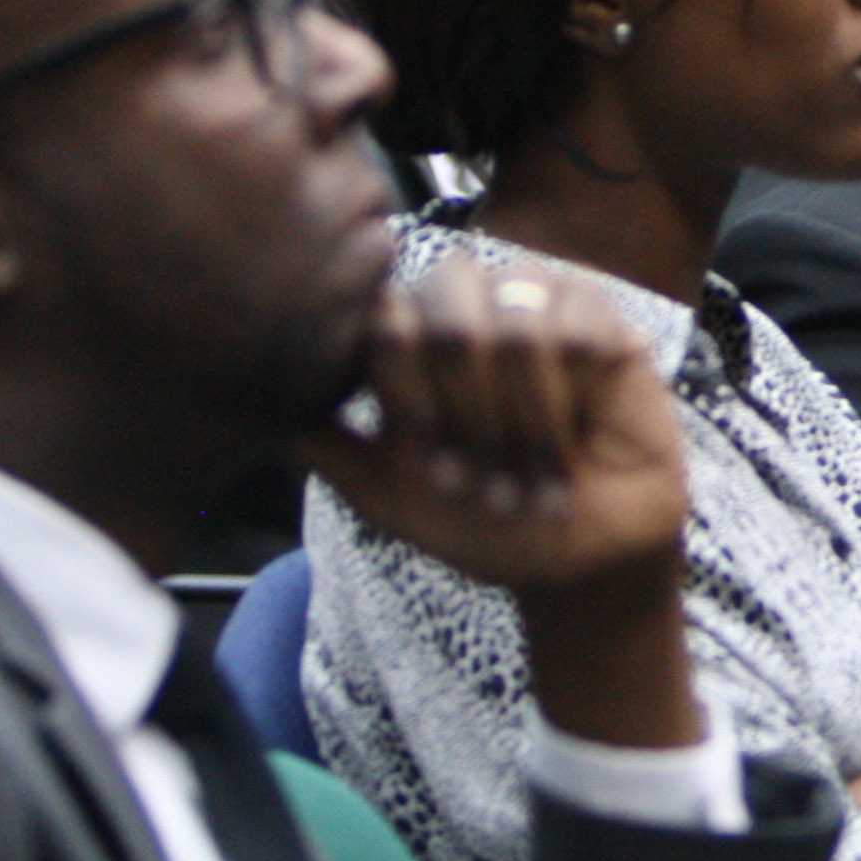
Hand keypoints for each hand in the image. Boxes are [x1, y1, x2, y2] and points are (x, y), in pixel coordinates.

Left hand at [302, 256, 689, 599]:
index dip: (407, 396)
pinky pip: (575, 331)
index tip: (426, 461)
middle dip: (465, 413)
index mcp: (409, 336)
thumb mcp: (390, 496)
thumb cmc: (484, 523)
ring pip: (512, 321)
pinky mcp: (598, 314)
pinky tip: (574, 437)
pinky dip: (568, 403)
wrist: (578, 558)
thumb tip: (262, 410)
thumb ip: (330, 447)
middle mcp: (465, 305)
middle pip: (443, 312)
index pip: (384, 319)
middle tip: (482, 472)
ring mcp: (531, 301)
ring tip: (529, 467)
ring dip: (520, 419)